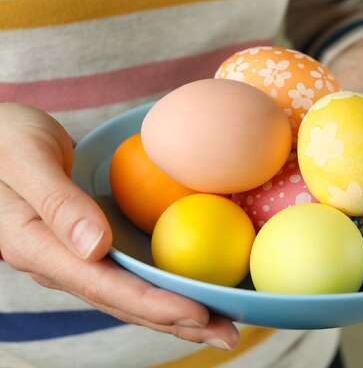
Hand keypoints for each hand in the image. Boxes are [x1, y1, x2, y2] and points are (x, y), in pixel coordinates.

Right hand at [0, 103, 238, 349]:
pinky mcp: (91, 244)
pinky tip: (194, 287)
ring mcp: (76, 256)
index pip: (104, 286)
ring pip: (131, 294)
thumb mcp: (24, 158)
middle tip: (228, 335)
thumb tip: (95, 248)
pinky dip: (164, 284)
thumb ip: (57, 202)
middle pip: (125, 303)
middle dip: (178, 322)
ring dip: (177, 312)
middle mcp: (60, 262)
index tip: (199, 314)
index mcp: (38, 247)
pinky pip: (131, 272)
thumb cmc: (3, 138)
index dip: (154, 304)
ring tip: (222, 323)